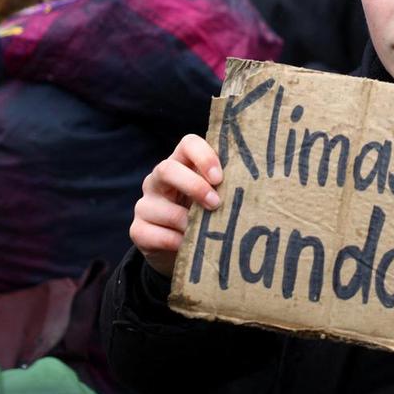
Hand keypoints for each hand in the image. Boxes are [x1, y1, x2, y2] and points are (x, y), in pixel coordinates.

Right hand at [130, 134, 222, 277]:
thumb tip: (255, 186)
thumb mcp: (215, 197)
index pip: (187, 144)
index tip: (220, 178)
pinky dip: (175, 242)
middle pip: (167, 169)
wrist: (183, 250)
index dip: (203, 156)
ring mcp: (145, 204)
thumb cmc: (206, 215)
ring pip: (162, 208)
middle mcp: (157, 180)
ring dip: (188, 222)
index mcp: (180, 164)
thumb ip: (226, 186)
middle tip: (216, 204)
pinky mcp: (138, 230)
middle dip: (194, 186)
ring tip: (205, 232)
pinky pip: (154, 234)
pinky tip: (188, 245)